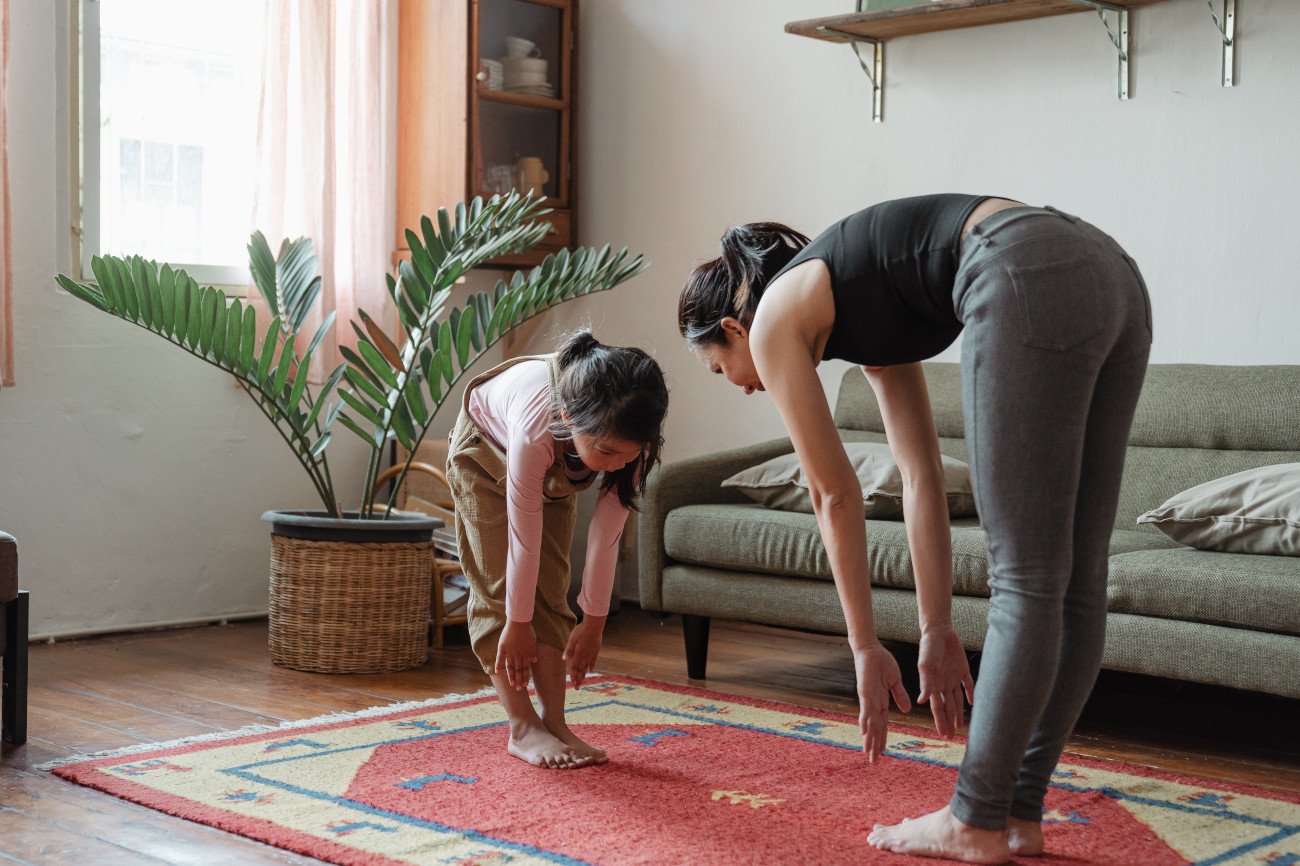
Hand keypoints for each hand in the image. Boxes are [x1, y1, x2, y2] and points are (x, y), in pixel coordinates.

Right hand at [495, 620, 536, 690]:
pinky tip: (497, 671)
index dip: (525, 677)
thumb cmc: (527, 630)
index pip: (525, 668)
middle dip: (519, 680)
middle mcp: (518, 655)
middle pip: (519, 670)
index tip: (525, 685)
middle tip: (519, 689)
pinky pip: (500, 657)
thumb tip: (534, 661)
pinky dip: (498, 664)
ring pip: (510, 666)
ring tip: (512, 684)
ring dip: (511, 676)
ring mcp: (510, 652)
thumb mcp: (533, 642)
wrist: (519, 621)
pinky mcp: (502, 647)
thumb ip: (533, 652)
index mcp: (526, 654)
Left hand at [563, 614, 605, 689]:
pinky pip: (593, 660)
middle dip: (578, 679)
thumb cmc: (581, 630)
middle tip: (578, 687)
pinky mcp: (595, 650)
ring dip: (584, 674)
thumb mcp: (572, 639)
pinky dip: (592, 666)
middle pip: (581, 669)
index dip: (574, 676)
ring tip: (583, 681)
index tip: (573, 684)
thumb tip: (564, 660)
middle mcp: (584, 655)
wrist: (593, 625)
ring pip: (586, 666)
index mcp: (578, 653)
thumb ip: (568, 650)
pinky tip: (591, 671)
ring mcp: (591, 653)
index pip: (575, 667)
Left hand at [853, 643, 910, 763]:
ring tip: (869, 752)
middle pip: (875, 728)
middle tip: (873, 762)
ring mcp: (868, 698)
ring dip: (869, 737)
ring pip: (869, 722)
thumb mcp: (895, 682)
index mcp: (881, 701)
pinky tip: (864, 731)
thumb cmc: (882, 663)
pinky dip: (865, 719)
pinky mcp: (865, 690)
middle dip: (874, 745)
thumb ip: (899, 696)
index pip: (882, 725)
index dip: (882, 739)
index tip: (882, 753)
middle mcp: (873, 703)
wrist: (872, 650)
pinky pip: (866, 707)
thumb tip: (906, 711)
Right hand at [918, 625, 974, 737]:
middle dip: (948, 722)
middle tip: (950, 736)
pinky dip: (970, 694)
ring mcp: (953, 677)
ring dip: (957, 713)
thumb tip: (921, 702)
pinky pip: (968, 685)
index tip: (942, 735)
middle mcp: (943, 683)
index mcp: (933, 684)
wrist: (938, 631)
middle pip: (946, 707)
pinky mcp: (962, 669)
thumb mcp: (926, 665)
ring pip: (957, 699)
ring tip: (959, 726)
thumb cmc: (929, 647)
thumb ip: (925, 683)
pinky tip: (972, 703)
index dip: (940, 721)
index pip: (937, 708)